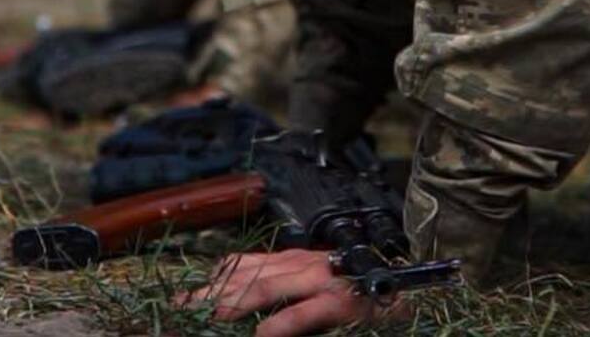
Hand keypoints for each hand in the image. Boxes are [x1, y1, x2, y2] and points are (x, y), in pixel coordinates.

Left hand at [176, 249, 411, 335]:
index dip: (210, 282)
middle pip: (245, 275)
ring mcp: (323, 280)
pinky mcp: (342, 302)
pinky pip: (303, 312)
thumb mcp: (311, 292)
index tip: (181, 299)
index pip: (242, 264)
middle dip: (210, 294)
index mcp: (294, 260)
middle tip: (181, 310)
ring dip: (232, 303)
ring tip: (207, 318)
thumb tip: (240, 310)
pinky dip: (279, 324)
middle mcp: (304, 263)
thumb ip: (281, 298)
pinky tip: (259, 335)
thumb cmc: (361, 298)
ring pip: (266, 286)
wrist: (409, 296)